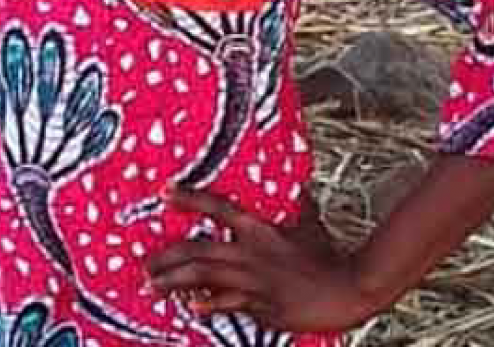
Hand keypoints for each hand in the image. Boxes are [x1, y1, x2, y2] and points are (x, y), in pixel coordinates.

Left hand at [144, 187, 385, 333]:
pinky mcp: (260, 306)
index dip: (189, 198)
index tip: (164, 191)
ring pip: (203, 279)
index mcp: (260, 229)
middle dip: (167, 257)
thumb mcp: (310, 224)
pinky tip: (191, 308)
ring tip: (152, 286)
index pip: (217, 207)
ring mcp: (253, 281)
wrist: (348, 289)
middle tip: (145, 262)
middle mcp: (250, 253)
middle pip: (198, 250)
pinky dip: (207, 305)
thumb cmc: (329, 257)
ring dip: (173, 282)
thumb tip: (300, 185)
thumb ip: (299, 204)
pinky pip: (227, 304)